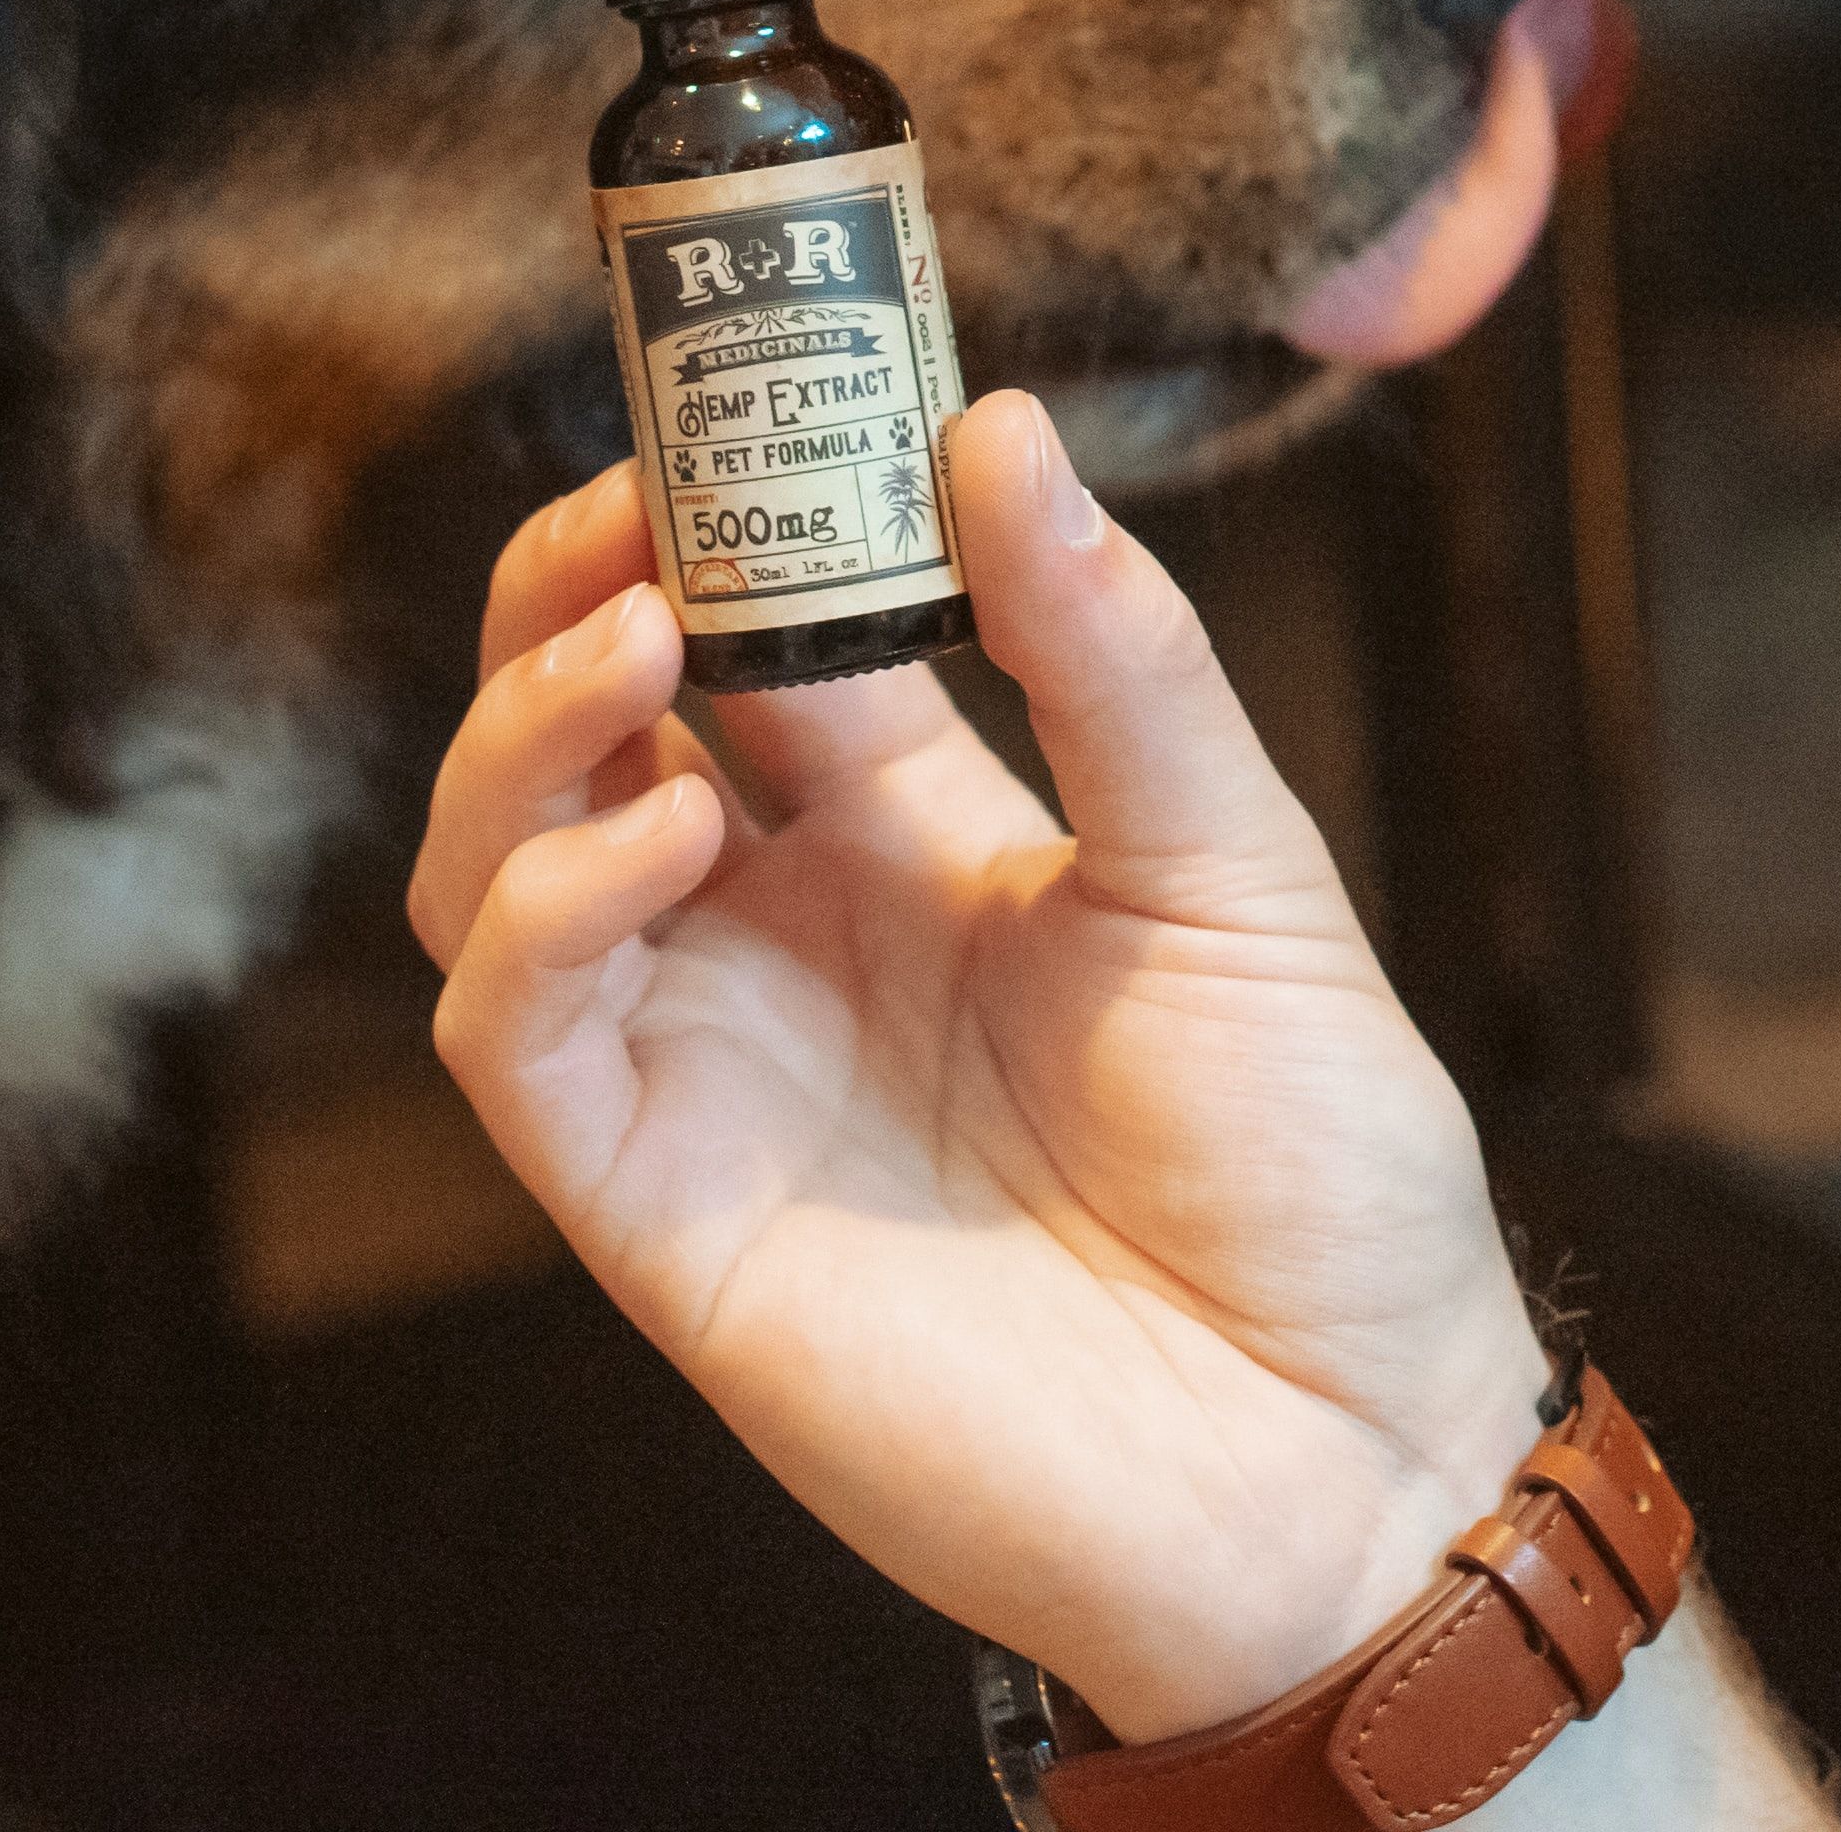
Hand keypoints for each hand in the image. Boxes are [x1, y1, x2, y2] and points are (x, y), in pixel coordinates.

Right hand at [412, 392, 1555, 1739]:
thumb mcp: (1238, 862)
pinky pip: (517, 1039)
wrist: (1345, 1451)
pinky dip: (545, 913)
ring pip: (494, 868)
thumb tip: (1001, 427)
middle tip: (623, 502)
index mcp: (918, 842)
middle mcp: (787, 943)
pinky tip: (657, 833)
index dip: (713, 512)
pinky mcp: (665, 1213)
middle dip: (567, 595)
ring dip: (523, 733)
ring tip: (634, 638)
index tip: (722, 390)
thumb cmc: (1319, 1172)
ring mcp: (713, 1072)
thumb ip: (1110, 655)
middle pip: (585, 734)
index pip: (754, 637)